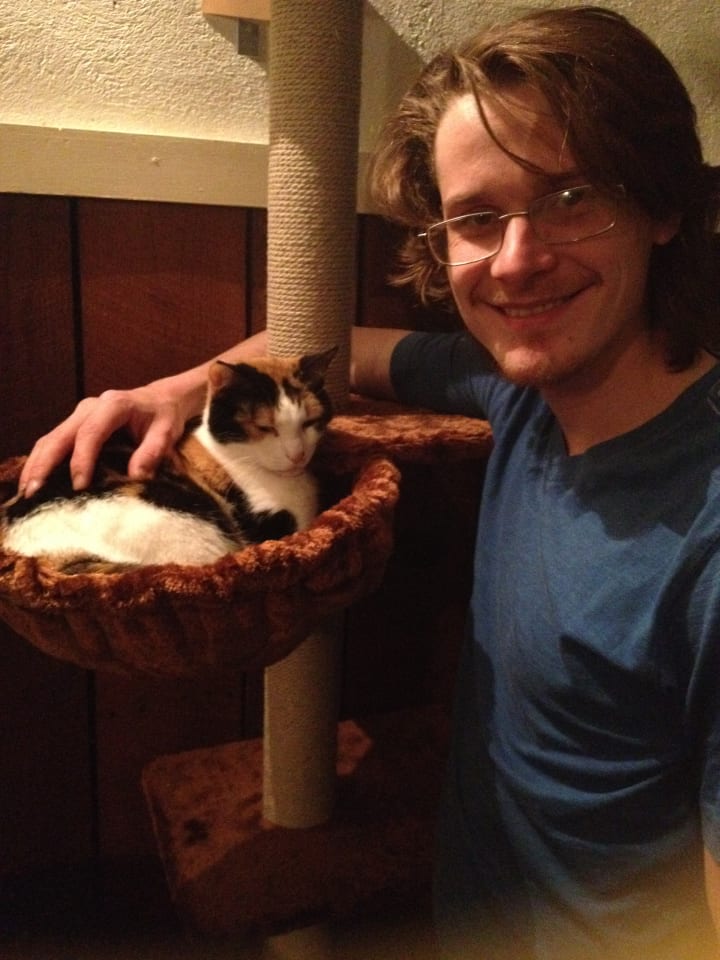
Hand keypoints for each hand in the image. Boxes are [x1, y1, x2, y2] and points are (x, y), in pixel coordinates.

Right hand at [19, 381, 192, 496]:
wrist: (161, 399)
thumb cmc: (164, 416)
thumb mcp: (167, 432)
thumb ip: (153, 452)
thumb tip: (136, 476)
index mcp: (114, 405)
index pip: (90, 432)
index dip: (81, 460)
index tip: (78, 486)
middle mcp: (90, 407)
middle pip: (60, 435)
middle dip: (45, 464)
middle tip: (34, 492)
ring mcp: (79, 415)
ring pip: (50, 438)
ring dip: (37, 464)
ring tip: (27, 492)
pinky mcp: (75, 425)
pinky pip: (53, 442)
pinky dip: (42, 461)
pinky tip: (35, 481)